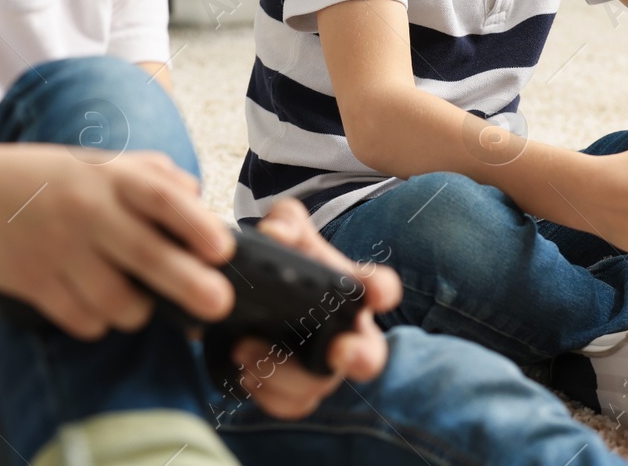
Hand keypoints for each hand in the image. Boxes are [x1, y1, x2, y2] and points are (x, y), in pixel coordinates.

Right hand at [0, 144, 234, 339]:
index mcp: (110, 178)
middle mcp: (88, 211)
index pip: (161, 198)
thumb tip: (198, 197)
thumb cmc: (50, 179)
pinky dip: (97, 322)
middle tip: (218, 305)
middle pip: (148, 254)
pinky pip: (82, 320)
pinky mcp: (34, 282)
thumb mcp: (99, 162)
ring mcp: (59, 249)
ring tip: (135, 302)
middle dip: (188, 284)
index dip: (195, 224)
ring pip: (118, 301)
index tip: (222, 251)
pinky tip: (93, 305)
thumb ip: (152, 174)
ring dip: (136, 312)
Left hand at [228, 198, 400, 418]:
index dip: (383, 290)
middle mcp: (349, 333)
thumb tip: (274, 234)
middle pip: (369, 357)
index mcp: (354, 290)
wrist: (264, 292)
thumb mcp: (288, 231)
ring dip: (284, 373)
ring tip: (244, 351)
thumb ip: (286, 221)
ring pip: (319, 386)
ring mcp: (326, 367)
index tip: (372, 292)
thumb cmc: (291, 260)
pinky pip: (291, 406)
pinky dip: (267, 395)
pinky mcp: (299, 391)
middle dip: (359, 358)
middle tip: (337, 352)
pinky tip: (246, 374)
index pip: (383, 288)